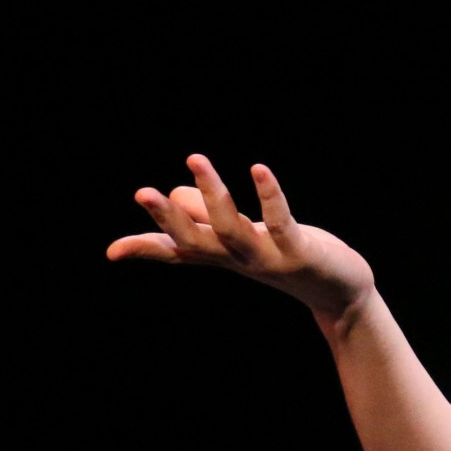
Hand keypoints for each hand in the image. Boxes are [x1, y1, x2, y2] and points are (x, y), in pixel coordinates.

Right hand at [105, 154, 374, 322]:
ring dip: (213, 195)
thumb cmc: (287, 256)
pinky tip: (258, 169)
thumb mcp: (245, 237)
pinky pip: (281, 222)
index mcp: (222, 254)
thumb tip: (178, 194)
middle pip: (195, 242)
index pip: (177, 251)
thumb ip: (210, 218)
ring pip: (232, 230)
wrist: (338, 291)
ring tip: (196, 160)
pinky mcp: (299, 252)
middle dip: (168, 217)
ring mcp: (268, 258)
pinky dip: (269, 196)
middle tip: (141, 192)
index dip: (146, 249)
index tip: (112, 252)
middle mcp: (238, 258)